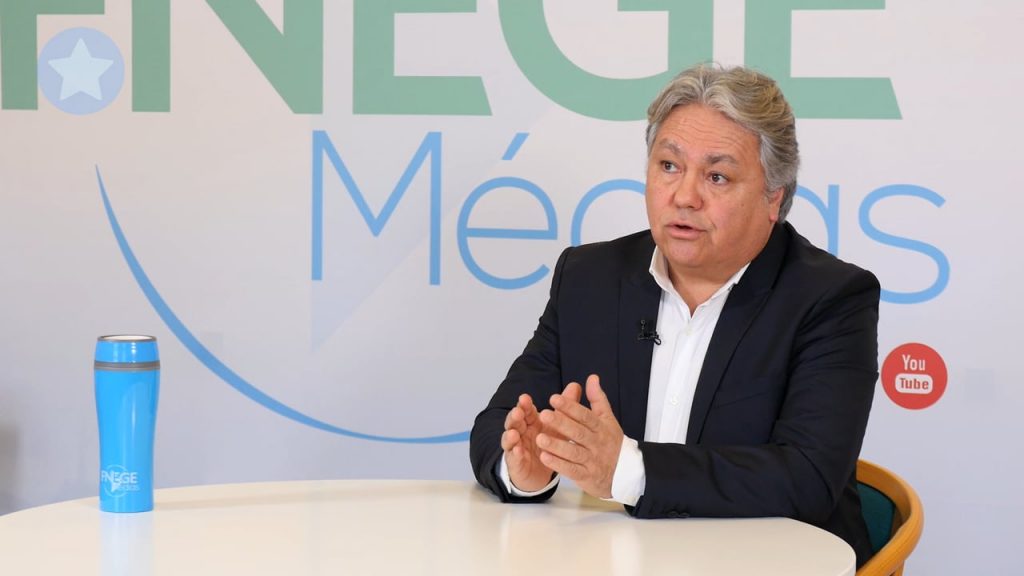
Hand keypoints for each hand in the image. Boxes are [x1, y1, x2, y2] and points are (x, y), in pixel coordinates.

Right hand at [501, 384, 581, 491]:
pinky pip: (514, 458)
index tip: (525, 398)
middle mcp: (521, 432)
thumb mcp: (558, 425)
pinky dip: (515, 454)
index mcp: (531, 421)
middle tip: (518, 412)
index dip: (524, 405)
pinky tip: (518, 452)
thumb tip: (575, 385)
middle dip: (515, 416)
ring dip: (510, 435)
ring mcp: (516, 447)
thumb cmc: (548, 443)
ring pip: (509, 439)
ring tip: (514, 433)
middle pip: (515, 421)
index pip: (526, 410)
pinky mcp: (516, 463)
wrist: (540, 471)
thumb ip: (565, 406)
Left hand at [536, 374, 623, 498]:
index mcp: (601, 427)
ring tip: (539, 438)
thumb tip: (592, 377)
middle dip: (561, 424)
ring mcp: (592, 461)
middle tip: (543, 415)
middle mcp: (597, 443)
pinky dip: (558, 464)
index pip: (585, 416)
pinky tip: (544, 457)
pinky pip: (571, 470)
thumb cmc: (612, 442)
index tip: (554, 398)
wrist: (626, 473)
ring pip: (573, 452)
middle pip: (578, 433)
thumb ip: (598, 399)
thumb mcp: (608, 419)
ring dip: (556, 446)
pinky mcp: (586, 476)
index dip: (570, 407)